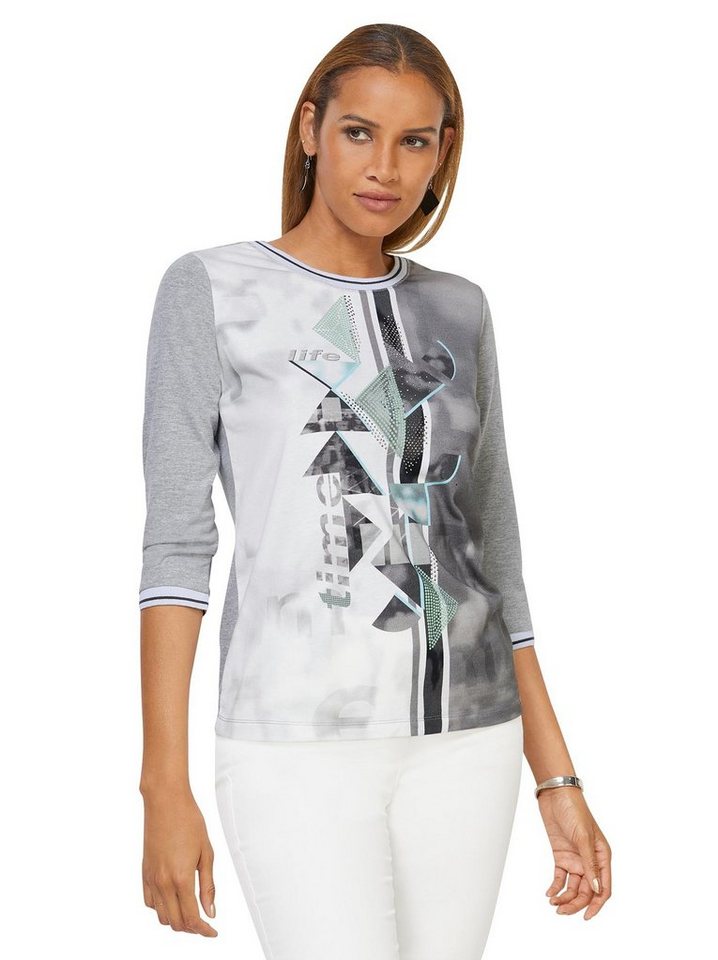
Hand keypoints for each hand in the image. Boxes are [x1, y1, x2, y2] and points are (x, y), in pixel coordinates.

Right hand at [142, 786, 217, 935]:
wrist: (166, 802)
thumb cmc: (189, 821)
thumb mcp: (206, 853)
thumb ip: (208, 886)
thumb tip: (210, 912)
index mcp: (181, 879)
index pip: (191, 918)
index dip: (203, 930)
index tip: (213, 931)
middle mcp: (162, 883)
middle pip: (175, 922)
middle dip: (191, 928)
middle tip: (205, 922)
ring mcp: (151, 878)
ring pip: (161, 916)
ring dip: (176, 919)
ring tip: (191, 911)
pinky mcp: (144, 872)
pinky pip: (149, 902)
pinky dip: (161, 908)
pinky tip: (173, 900)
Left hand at [537, 785, 611, 919]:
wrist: (555, 795)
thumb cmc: (574, 810)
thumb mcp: (583, 837)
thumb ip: (589, 864)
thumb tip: (596, 889)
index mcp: (602, 856)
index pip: (603, 888)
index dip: (596, 904)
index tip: (586, 916)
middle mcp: (590, 861)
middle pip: (587, 891)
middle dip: (575, 903)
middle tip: (561, 911)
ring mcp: (576, 859)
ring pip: (573, 886)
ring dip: (564, 897)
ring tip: (553, 903)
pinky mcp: (562, 855)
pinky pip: (561, 877)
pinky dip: (556, 887)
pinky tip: (550, 893)